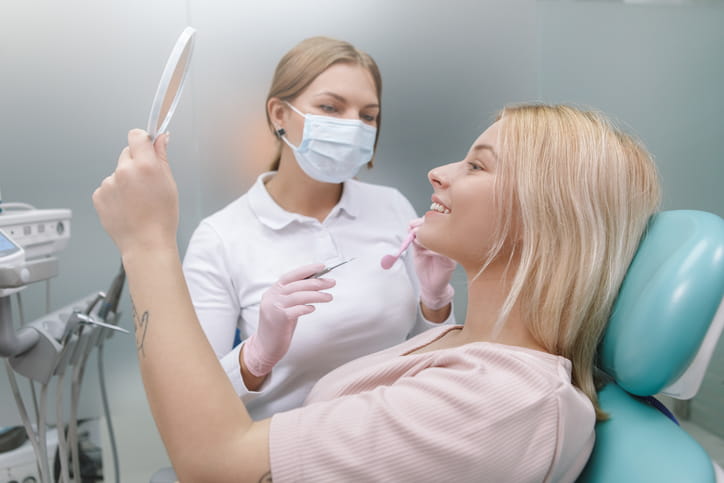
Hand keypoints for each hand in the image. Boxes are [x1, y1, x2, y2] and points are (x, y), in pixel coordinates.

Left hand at [92, 129, 176, 256]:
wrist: (146, 243)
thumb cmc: (161, 218)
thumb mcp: (170, 184)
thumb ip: (162, 157)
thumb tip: (161, 139)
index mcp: (145, 166)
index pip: (137, 135)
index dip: (143, 140)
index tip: (146, 147)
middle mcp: (124, 171)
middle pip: (126, 153)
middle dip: (135, 163)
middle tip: (146, 182)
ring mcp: (109, 184)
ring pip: (117, 172)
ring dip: (125, 181)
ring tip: (137, 201)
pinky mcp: (99, 196)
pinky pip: (108, 187)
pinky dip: (116, 194)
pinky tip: (127, 207)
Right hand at [243, 263, 335, 376]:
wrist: (265, 346)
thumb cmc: (279, 324)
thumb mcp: (285, 305)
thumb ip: (295, 294)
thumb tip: (316, 281)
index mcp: (273, 290)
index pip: (291, 275)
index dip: (307, 269)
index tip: (322, 266)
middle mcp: (272, 296)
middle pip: (297, 285)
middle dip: (317, 282)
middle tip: (332, 282)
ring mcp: (273, 307)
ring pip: (299, 296)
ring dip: (317, 295)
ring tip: (329, 297)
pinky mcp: (278, 319)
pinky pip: (296, 310)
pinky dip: (306, 308)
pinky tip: (313, 308)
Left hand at [409, 218, 455, 309]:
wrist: (429, 285)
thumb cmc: (425, 267)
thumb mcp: (417, 250)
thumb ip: (415, 238)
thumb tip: (410, 226)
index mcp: (440, 237)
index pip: (435, 221)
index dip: (422, 220)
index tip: (411, 224)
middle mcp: (447, 242)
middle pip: (440, 226)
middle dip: (424, 225)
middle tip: (413, 230)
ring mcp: (451, 251)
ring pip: (442, 237)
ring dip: (427, 237)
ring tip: (417, 242)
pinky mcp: (452, 261)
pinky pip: (444, 252)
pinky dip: (432, 250)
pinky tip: (424, 252)